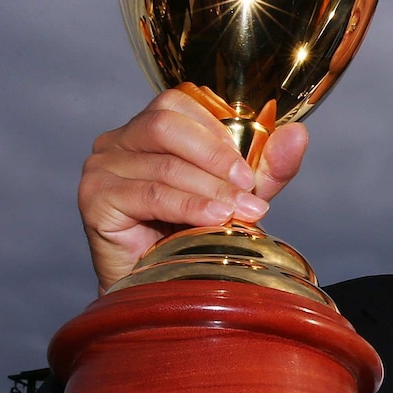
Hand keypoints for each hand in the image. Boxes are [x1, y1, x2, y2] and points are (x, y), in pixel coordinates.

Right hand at [78, 83, 307, 293]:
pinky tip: (212, 220)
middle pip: (167, 124)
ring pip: (163, 163)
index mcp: (147, 129)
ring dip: (209, 189)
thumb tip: (298, 134)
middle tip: (248, 188)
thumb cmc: (190, 237)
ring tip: (239, 212)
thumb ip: (266, 166)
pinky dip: (187, 206)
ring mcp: (101, 167)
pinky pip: (149, 194)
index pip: (180, 103)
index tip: (249, 168)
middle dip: (216, 157)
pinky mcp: (95, 199)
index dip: (219, 131)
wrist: (156, 288)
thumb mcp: (237, 195)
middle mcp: (118, 141)